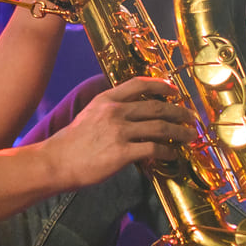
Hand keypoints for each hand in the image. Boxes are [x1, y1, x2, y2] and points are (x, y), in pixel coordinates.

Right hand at [39, 76, 197, 188]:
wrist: (55, 162)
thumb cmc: (71, 143)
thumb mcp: (88, 115)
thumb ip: (109, 111)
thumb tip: (133, 116)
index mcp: (106, 99)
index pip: (138, 84)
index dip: (160, 85)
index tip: (174, 90)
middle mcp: (114, 111)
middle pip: (156, 106)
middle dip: (178, 111)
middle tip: (191, 117)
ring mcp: (119, 132)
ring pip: (160, 127)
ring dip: (179, 132)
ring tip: (189, 136)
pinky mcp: (122, 152)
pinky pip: (153, 149)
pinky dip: (167, 151)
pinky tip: (172, 154)